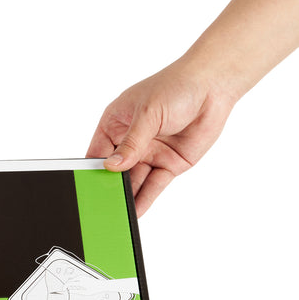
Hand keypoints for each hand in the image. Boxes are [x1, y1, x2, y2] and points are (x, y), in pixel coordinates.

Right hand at [87, 59, 236, 215]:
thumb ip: (131, 143)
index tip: (87, 186)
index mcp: (116, 123)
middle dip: (110, 186)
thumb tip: (112, 166)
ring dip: (127, 196)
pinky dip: (145, 198)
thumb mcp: (148, 113)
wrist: (214, 87)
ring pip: (134, 180)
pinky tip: (136, 210)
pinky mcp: (168, 163)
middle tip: (103, 205)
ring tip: (118, 212)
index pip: (98, 152)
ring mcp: (149, 153)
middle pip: (115, 170)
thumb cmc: (177, 87)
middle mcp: (130, 140)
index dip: (91, 169)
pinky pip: (153, 185)